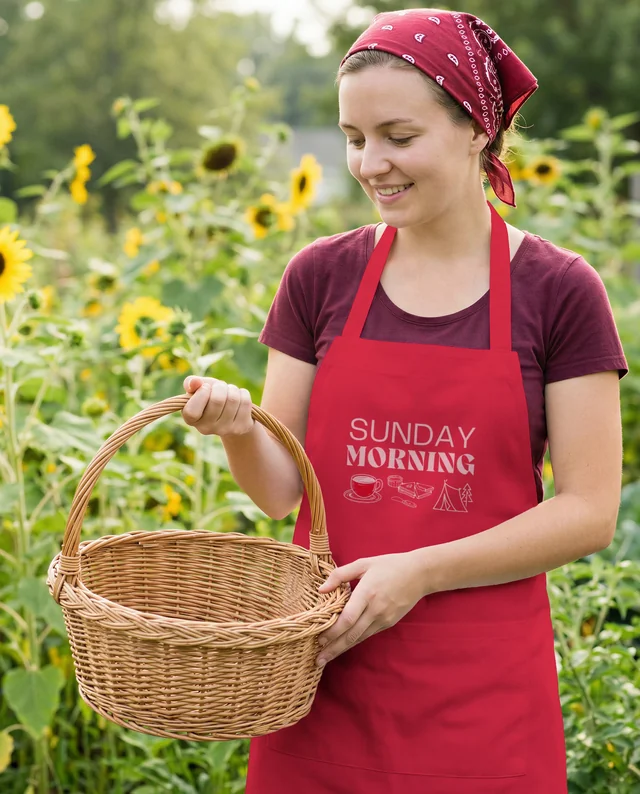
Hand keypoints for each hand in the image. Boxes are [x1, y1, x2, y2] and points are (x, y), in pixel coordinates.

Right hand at [182, 376, 253, 436]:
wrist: (230, 412)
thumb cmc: (210, 397)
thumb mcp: (198, 388)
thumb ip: (191, 383)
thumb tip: (194, 382)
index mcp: (191, 419)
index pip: (192, 411)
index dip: (201, 394)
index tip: (205, 387)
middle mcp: (206, 429)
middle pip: (217, 400)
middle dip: (220, 386)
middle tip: (220, 388)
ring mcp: (225, 430)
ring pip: (233, 399)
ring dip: (232, 389)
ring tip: (229, 393)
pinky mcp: (242, 428)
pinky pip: (245, 402)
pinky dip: (243, 393)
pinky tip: (239, 399)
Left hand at [315, 551, 427, 665]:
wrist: (419, 574)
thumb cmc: (389, 565)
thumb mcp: (363, 563)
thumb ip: (340, 575)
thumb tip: (320, 589)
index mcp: (367, 593)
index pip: (347, 618)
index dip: (332, 632)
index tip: (318, 639)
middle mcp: (375, 609)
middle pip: (351, 634)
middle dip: (334, 648)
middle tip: (318, 660)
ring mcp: (383, 618)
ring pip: (359, 638)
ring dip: (342, 649)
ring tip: (327, 657)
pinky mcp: (389, 623)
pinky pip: (368, 634)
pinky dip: (354, 641)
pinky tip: (344, 645)